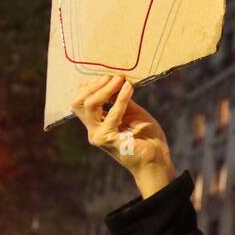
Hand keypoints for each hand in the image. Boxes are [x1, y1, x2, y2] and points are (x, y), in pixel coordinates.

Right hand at [71, 74, 175, 197]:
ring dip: (105, 89)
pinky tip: (129, 88)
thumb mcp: (132, 112)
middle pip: (78, 102)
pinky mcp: (108, 140)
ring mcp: (98, 136)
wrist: (156, 159)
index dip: (91, 86)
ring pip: (89, 105)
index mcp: (96, 124)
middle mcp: (93, 130)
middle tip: (111, 76)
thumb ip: (119, 99)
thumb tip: (114, 79)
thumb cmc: (146, 136)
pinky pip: (112, 114)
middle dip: (94, 85)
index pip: (81, 101)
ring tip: (120, 79)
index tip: (109, 75)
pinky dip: (120, 98)